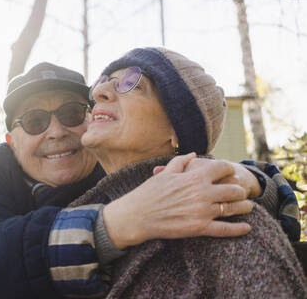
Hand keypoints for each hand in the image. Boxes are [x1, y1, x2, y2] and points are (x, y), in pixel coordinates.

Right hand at [103, 153, 252, 249]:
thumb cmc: (148, 193)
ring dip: (244, 207)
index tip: (230, 173)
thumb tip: (192, 155)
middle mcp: (202, 193)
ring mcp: (203, 211)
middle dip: (240, 190)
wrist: (137, 215)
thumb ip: (181, 163)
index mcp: (194, 177)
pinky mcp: (200, 228)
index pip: (222, 168)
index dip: (229, 169)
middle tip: (240, 192)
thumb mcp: (165, 174)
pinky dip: (238, 229)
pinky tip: (246, 228)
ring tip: (247, 207)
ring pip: (233, 208)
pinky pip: (225, 229)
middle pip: (234, 189)